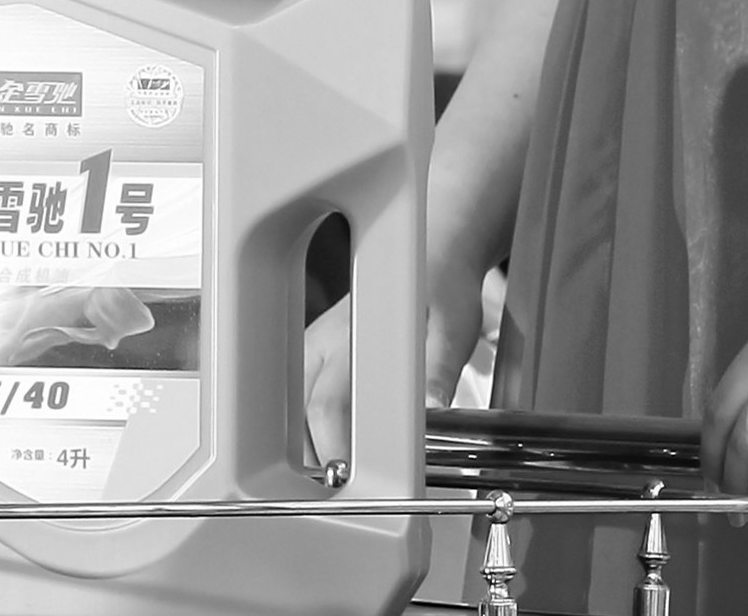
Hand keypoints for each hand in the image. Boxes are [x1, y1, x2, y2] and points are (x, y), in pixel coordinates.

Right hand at [300, 261, 493, 474]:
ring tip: (347, 476)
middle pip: (301, 418)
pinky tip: (338, 448)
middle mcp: (324, 341)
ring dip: (313, 449)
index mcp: (353, 335)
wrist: (436, 255)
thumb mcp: (454, 329)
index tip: (354, 484)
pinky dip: (313, 432)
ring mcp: (312, 347)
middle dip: (321, 460)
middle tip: (352, 492)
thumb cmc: (444, 289)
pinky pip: (299, 403)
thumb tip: (430, 410)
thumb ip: (440, 370)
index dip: (336, 452)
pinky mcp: (313, 355)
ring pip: (293, 415)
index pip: (327, 407)